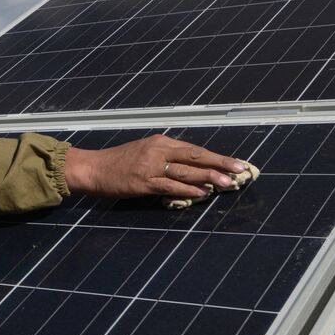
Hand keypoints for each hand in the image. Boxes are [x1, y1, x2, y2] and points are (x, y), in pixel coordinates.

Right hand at [65, 134, 247, 199]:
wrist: (94, 168)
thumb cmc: (118, 162)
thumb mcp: (144, 151)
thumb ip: (166, 156)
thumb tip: (190, 167)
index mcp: (161, 142)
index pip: (194, 149)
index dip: (216, 156)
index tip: (234, 162)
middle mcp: (159, 151)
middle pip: (195, 156)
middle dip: (220, 163)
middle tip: (240, 170)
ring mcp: (151, 166)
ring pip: (186, 171)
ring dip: (209, 177)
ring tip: (227, 183)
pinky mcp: (144, 182)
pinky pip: (171, 186)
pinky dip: (188, 190)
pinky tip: (203, 193)